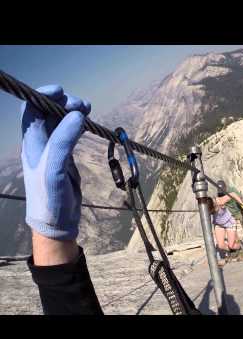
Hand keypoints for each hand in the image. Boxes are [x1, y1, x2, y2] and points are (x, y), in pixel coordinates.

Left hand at [21, 85, 89, 240]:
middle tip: (83, 104)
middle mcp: (40, 144)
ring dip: (72, 112)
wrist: (57, 222)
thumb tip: (76, 115)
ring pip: (60, 122)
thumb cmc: (51, 198)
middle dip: (63, 103)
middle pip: (48, 113)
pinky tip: (87, 122)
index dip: (43, 96)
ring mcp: (53, 150)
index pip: (32, 110)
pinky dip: (78, 125)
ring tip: (88, 108)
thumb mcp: (54, 169)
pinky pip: (70, 134)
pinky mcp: (65, 158)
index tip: (62, 91)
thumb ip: (63, 141)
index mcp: (32, 144)